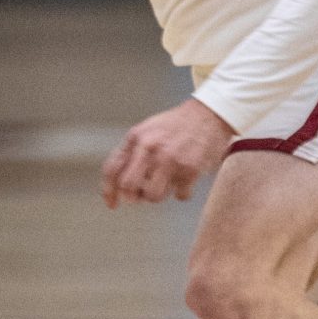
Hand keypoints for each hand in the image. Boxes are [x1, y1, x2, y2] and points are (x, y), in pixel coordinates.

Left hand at [101, 99, 234, 208]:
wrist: (209, 114)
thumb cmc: (177, 125)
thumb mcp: (148, 130)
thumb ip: (132, 151)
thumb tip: (118, 182)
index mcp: (136, 138)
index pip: (112, 169)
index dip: (109, 191)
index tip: (112, 204)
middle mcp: (150, 148)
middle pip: (129, 187)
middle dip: (133, 196)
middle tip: (141, 196)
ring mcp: (170, 159)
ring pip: (153, 196)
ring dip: (159, 194)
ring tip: (167, 182)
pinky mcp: (190, 169)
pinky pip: (180, 196)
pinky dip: (182, 192)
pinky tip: (185, 180)